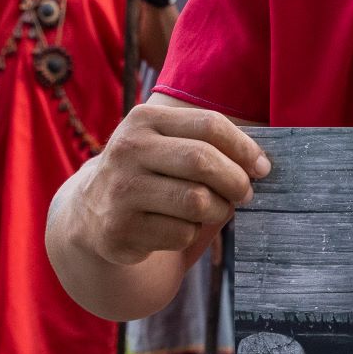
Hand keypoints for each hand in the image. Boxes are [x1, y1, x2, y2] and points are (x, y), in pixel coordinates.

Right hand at [72, 102, 268, 267]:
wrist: (90, 212)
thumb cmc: (150, 173)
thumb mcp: (166, 143)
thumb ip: (208, 143)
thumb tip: (262, 163)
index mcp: (144, 120)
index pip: (209, 125)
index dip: (244, 147)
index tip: (261, 166)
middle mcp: (127, 150)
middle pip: (202, 161)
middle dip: (235, 181)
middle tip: (245, 193)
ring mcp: (120, 191)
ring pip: (196, 202)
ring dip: (218, 210)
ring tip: (215, 209)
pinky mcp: (120, 230)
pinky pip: (181, 234)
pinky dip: (192, 233)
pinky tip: (179, 227)